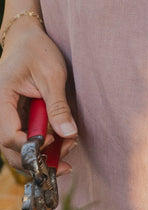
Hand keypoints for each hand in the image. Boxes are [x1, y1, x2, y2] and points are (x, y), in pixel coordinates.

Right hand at [0, 16, 76, 174]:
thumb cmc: (39, 51)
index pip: (8, 135)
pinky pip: (30, 141)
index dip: (31, 146)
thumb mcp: (52, 75)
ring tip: (70, 146)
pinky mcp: (21, 120)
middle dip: (38, 159)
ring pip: (21, 149)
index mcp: (1, 98)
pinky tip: (65, 143)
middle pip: (11, 150)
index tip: (54, 140)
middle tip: (65, 160)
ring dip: (45, 156)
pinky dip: (47, 147)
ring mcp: (10, 117)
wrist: (31, 40)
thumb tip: (68, 134)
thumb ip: (58, 106)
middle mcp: (1, 111)